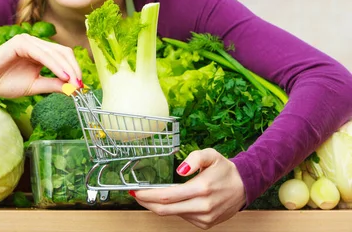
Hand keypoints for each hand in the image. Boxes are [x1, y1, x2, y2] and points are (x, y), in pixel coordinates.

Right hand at [0, 34, 81, 97]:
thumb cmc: (5, 83)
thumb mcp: (35, 86)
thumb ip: (53, 84)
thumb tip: (74, 88)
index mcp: (40, 52)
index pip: (64, 56)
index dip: (75, 69)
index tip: (81, 86)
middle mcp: (36, 43)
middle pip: (63, 52)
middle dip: (74, 69)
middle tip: (80, 85)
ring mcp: (27, 41)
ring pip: (55, 52)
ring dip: (67, 67)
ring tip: (73, 82)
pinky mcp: (19, 42)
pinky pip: (42, 53)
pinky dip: (54, 64)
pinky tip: (62, 75)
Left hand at [131, 148, 245, 229]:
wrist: (245, 186)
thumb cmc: (225, 170)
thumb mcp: (211, 155)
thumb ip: (194, 158)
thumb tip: (179, 170)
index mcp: (201, 188)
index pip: (167, 196)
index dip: (148, 195)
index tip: (135, 191)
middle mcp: (203, 206)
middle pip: (165, 209)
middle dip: (147, 202)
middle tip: (136, 194)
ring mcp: (204, 218)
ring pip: (173, 214)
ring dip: (158, 206)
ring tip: (151, 195)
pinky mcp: (205, 224)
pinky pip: (183, 217)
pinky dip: (173, 209)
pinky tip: (173, 200)